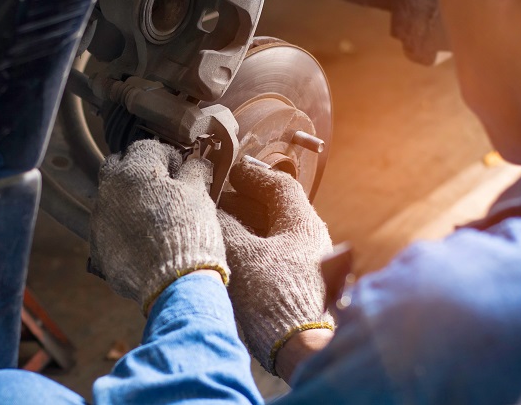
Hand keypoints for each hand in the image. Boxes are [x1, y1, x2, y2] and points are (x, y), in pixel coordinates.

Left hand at [90, 140, 228, 313]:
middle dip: (137, 170)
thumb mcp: (199, 195)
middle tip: (162, 185)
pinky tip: (143, 238)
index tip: (180, 168)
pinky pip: (108, 227)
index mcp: (134, 170)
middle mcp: (109, 190)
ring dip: (128, 199)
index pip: (146, 147)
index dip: (166, 155)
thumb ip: (195, 171)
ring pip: (110, 197)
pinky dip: (122, 227)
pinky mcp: (98, 246)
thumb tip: (196, 162)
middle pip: (118, 166)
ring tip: (154, 215)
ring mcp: (100, 220)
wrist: (176, 282)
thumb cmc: (190, 233)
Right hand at [218, 162, 333, 376]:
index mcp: (303, 223)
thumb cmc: (276, 296)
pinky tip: (229, 258)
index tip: (229, 170)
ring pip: (270, 235)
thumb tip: (212, 212)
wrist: (302, 349)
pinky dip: (248, 251)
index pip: (279, 185)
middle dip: (242, 202)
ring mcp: (304, 265)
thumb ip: (225, 227)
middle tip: (214, 199)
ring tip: (215, 227)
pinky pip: (269, 257)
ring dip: (243, 228)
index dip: (251, 175)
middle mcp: (309, 240)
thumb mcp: (243, 255)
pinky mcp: (295, 288)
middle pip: (274, 210)